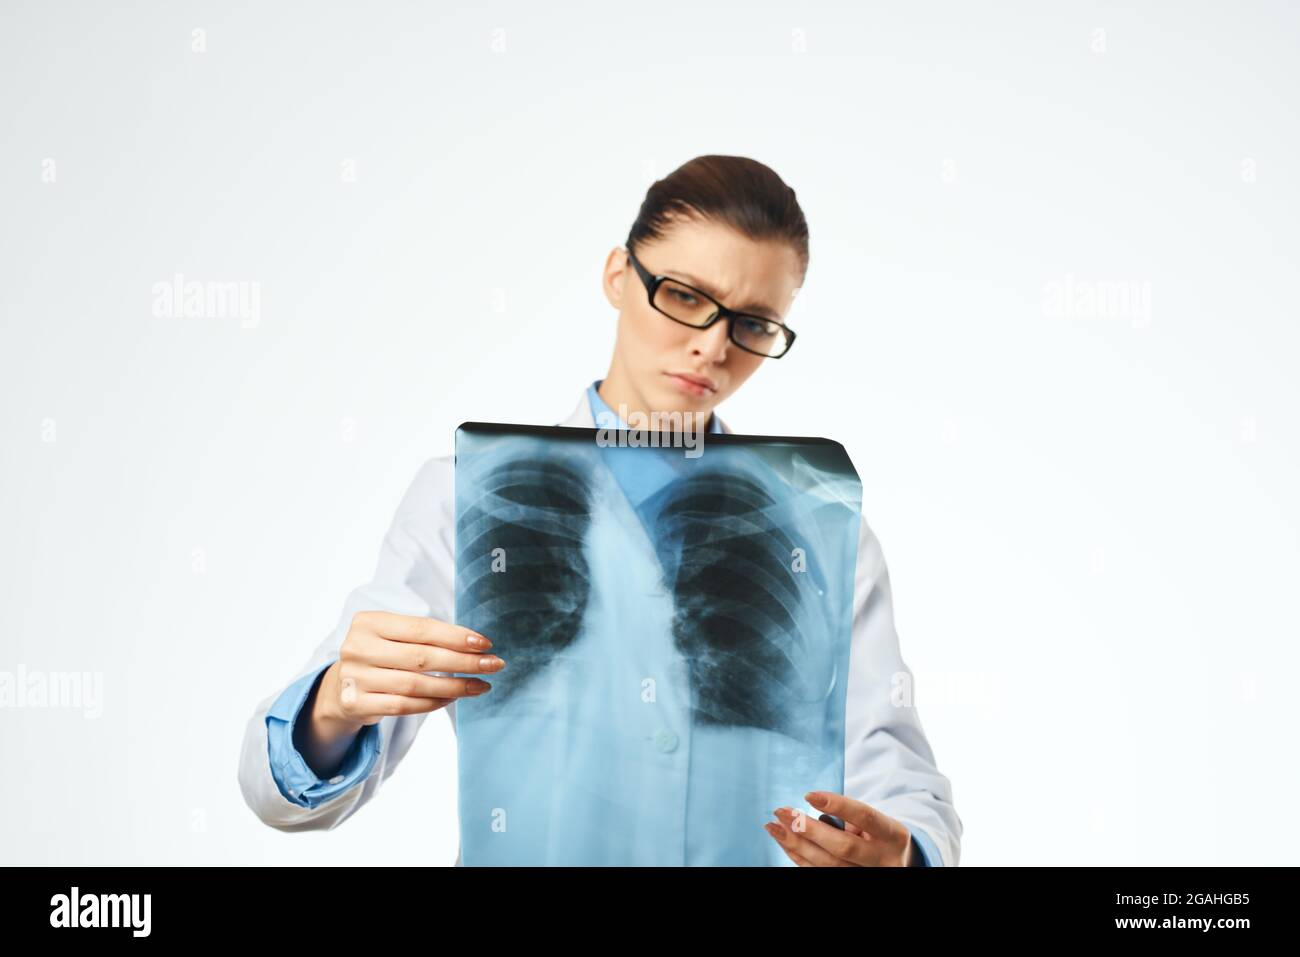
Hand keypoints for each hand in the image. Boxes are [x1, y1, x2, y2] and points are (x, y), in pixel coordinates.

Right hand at [297, 612, 503, 775]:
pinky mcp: (356, 704)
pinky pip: (404, 705)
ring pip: (416, 684)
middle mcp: (357, 648)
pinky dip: (433, 702)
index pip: (420, 628)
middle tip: (494, 665)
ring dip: (455, 686)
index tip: (485, 644)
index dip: (456, 636)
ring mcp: (355, 678)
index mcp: (368, 622)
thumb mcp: (393, 636)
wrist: (340, 688)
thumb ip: (424, 636)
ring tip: (480, 685)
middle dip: (464, 662)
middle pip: (422, 657)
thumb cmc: (380, 655)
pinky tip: (454, 697)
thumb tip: (476, 645)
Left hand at [763, 791, 917, 866]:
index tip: (808, 795)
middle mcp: (883, 860)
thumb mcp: (876, 822)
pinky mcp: (849, 883)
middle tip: (782, 812)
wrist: (897, 864)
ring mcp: (867, 876)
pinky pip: (818, 873)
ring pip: (827, 865)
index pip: (865, 817)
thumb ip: (849, 817)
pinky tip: (784, 842)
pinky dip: (798, 857)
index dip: (837, 805)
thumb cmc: (879, 835)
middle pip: (842, 847)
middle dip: (808, 829)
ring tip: (773, 826)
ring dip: (795, 844)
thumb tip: (806, 810)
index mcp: (893, 835)